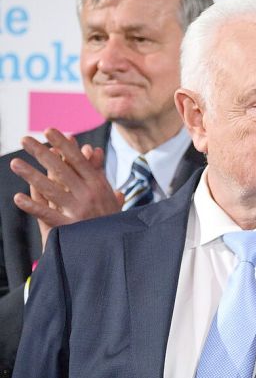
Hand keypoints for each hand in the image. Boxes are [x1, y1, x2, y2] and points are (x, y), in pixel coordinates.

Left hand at [10, 128, 124, 250]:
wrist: (117, 247)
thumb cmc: (111, 220)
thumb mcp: (109, 194)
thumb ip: (98, 173)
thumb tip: (93, 150)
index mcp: (99, 185)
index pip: (78, 160)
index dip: (63, 145)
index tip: (49, 130)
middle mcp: (90, 195)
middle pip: (62, 170)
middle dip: (42, 153)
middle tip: (25, 139)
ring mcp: (79, 211)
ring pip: (52, 189)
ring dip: (31, 175)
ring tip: (15, 163)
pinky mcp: (71, 228)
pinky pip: (48, 215)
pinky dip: (33, 207)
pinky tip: (18, 198)